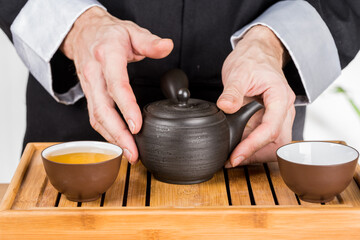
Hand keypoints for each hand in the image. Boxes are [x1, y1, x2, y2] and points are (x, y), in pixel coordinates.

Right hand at [60, 7, 172, 163]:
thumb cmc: (109, 33)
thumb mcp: (131, 31)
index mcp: (107, 56)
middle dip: (118, 134)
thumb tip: (167, 47)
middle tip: (133, 153)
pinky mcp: (89, 94)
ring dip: (112, 138)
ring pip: (97, 117)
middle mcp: (94, 74)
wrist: (83, 32)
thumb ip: (150, 42)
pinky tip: (118, 142)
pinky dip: (106, 132)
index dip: (127, 108)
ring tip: (129, 154)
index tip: (138, 126)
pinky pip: (95, 116)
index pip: (116, 85)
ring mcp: (89, 86)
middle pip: (102, 109)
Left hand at [217, 25, 295, 166]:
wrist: (257, 54)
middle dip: (256, 155)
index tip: (235, 156)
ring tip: (232, 156)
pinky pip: (265, 138)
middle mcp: (284, 110)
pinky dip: (252, 146)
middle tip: (233, 159)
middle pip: (277, 143)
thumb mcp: (238, 72)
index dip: (253, 146)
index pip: (271, 129)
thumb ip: (232, 91)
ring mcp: (278, 116)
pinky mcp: (270, 119)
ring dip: (255, 153)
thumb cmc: (251, 60)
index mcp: (280, 98)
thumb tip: (226, 107)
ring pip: (273, 145)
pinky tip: (237, 147)